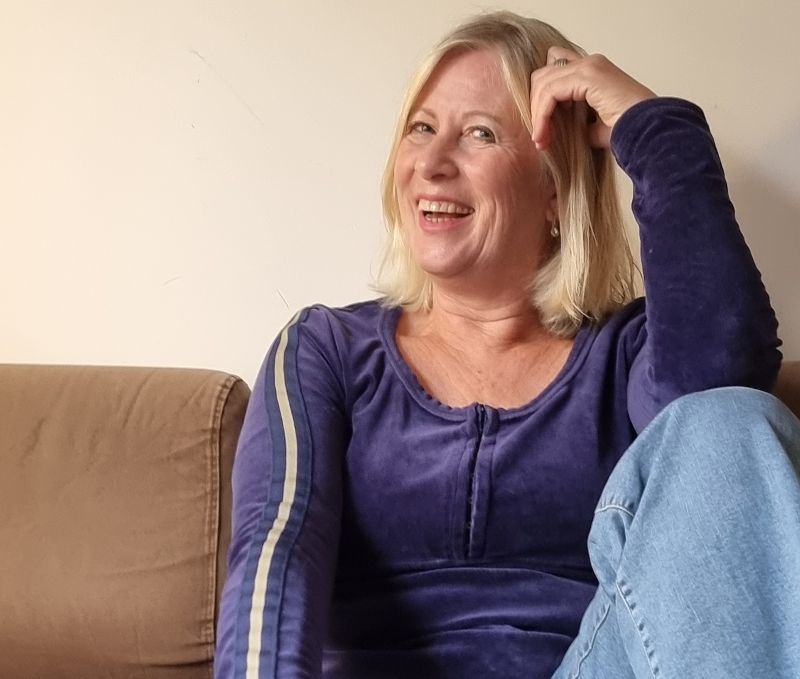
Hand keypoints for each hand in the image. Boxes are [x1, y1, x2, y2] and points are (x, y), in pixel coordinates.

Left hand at [530, 46, 656, 149]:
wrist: (648, 133)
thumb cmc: (627, 133)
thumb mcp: (594, 127)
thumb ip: (576, 122)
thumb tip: (559, 130)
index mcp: (593, 70)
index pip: (552, 74)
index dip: (542, 102)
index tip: (543, 134)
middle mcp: (590, 62)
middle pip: (543, 75)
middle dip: (535, 107)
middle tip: (539, 138)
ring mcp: (589, 65)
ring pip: (543, 82)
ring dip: (537, 114)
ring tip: (541, 140)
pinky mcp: (588, 75)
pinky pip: (550, 92)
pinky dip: (542, 115)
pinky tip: (544, 135)